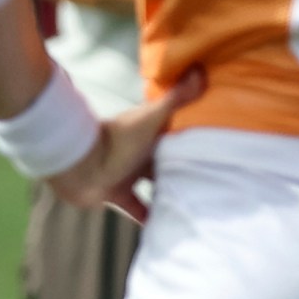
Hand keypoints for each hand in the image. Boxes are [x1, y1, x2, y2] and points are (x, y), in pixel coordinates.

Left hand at [42, 69, 206, 224]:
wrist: (78, 166)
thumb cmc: (115, 140)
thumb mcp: (151, 118)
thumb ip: (176, 98)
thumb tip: (200, 70)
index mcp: (150, 131)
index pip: (178, 130)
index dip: (195, 133)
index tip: (220, 141)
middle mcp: (140, 151)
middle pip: (169, 159)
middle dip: (187, 166)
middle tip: (216, 179)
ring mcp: (128, 173)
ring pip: (156, 184)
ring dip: (171, 192)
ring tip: (197, 204)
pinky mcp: (118, 194)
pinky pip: (139, 209)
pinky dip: (150, 219)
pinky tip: (168, 228)